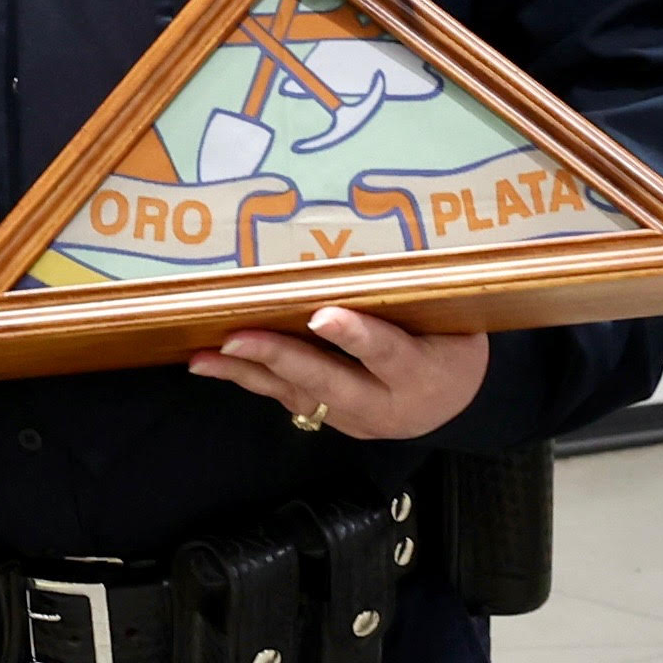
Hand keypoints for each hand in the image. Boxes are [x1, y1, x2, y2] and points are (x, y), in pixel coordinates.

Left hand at [187, 304, 488, 441]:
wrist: (459, 402)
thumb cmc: (454, 340)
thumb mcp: (453, 319)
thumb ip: (412, 297)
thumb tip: (365, 241)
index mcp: (423, 373)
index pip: (387, 352)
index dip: (355, 336)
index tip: (322, 316)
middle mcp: (386, 405)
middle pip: (328, 381)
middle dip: (279, 358)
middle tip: (236, 338)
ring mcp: (355, 420)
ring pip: (297, 395)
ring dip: (247, 374)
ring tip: (204, 357)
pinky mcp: (332, 422)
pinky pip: (288, 399)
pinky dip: (251, 380)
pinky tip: (214, 366)